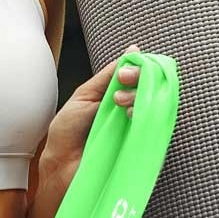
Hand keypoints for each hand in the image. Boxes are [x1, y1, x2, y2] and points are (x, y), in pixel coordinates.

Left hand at [38, 52, 141, 182]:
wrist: (62, 166)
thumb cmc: (69, 132)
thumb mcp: (85, 95)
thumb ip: (108, 76)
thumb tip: (133, 51)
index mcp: (119, 95)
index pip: (140, 75)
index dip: (138, 69)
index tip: (125, 72)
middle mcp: (132, 109)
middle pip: (150, 86)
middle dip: (139, 79)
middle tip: (123, 82)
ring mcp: (139, 127)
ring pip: (154, 104)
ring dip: (139, 97)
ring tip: (120, 103)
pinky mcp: (144, 145)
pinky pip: (156, 127)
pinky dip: (145, 116)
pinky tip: (131, 115)